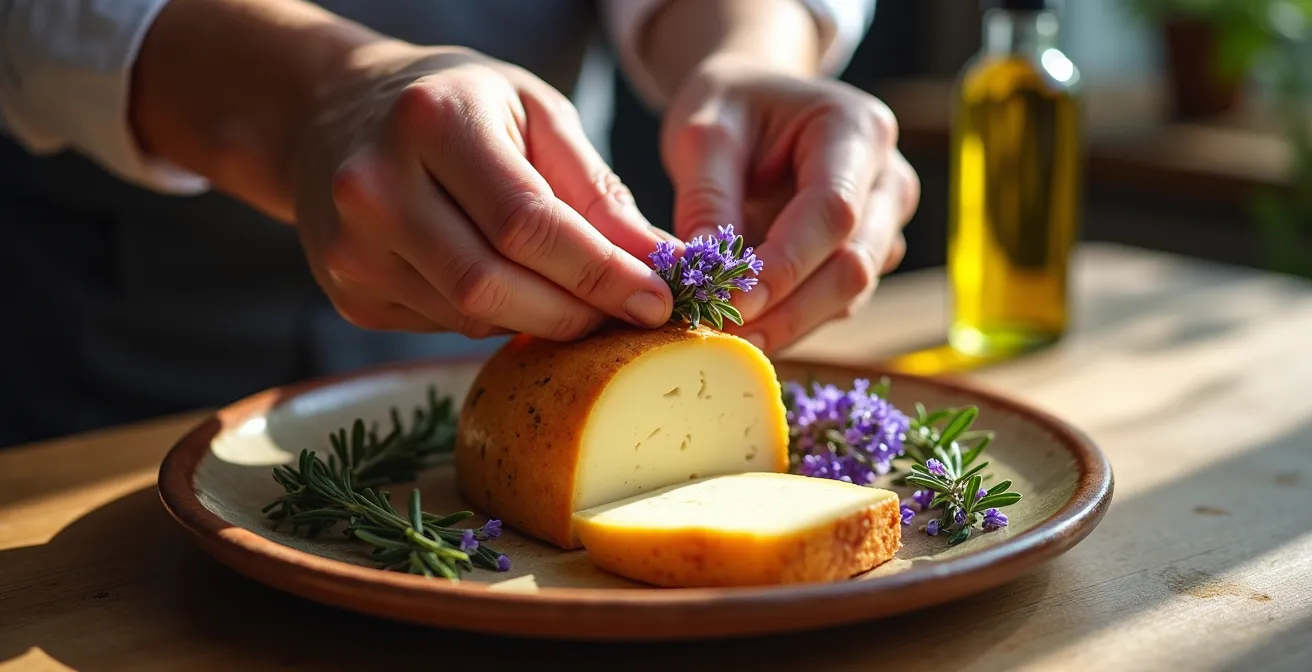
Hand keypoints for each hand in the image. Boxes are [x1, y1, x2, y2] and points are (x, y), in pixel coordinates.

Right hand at [290, 44, 674, 338]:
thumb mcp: (535, 114)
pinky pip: (444, 326)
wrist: (335, 112)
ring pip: (470, 317)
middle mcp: (374, 187)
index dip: (599, 272)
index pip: (528, 223)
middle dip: (575, 312)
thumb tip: (660, 261)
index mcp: (432, 123)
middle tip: (628, 316)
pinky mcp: (349, 293)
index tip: (658, 299)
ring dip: (539, 317)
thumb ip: (596, 189)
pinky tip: (506, 283)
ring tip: (573, 293)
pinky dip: (493, 316)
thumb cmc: (457, 104)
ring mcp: (351, 248)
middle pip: (491, 285)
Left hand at [660, 54, 919, 352]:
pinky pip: (836, 302)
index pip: (834, 211)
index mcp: (856, 130)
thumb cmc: (731, 108)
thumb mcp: (702, 133)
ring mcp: (884, 222)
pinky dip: (790, 322)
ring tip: (725, 340)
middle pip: (854, 263)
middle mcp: (887, 179)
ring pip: (850, 293)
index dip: (786, 264)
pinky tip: (744, 330)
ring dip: (789, 324)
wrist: (753, 104)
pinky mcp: (867, 256)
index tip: (731, 300)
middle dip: (789, 309)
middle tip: (724, 338)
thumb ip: (705, 197)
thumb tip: (703, 272)